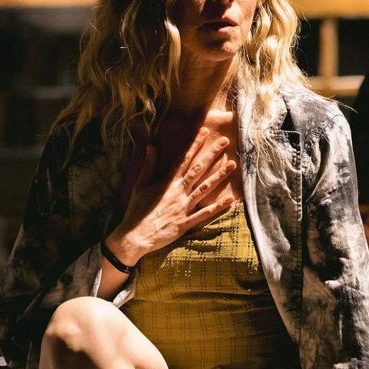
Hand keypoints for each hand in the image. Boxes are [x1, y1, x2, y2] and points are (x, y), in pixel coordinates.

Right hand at [107, 127, 235, 263]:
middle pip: (198, 169)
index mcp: (166, 183)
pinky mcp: (186, 222)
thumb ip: (147, 166)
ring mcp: (183, 207)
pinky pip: (205, 213)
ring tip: (233, 164)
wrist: (135, 236)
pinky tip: (230, 199)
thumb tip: (150, 147)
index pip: (183, 159)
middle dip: (212, 154)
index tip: (205, 132)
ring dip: (219, 176)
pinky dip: (217, 207)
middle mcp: (177, 192)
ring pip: (205, 188)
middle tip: (225, 141)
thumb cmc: (137, 211)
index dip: (195, 144)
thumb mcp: (139, 186)